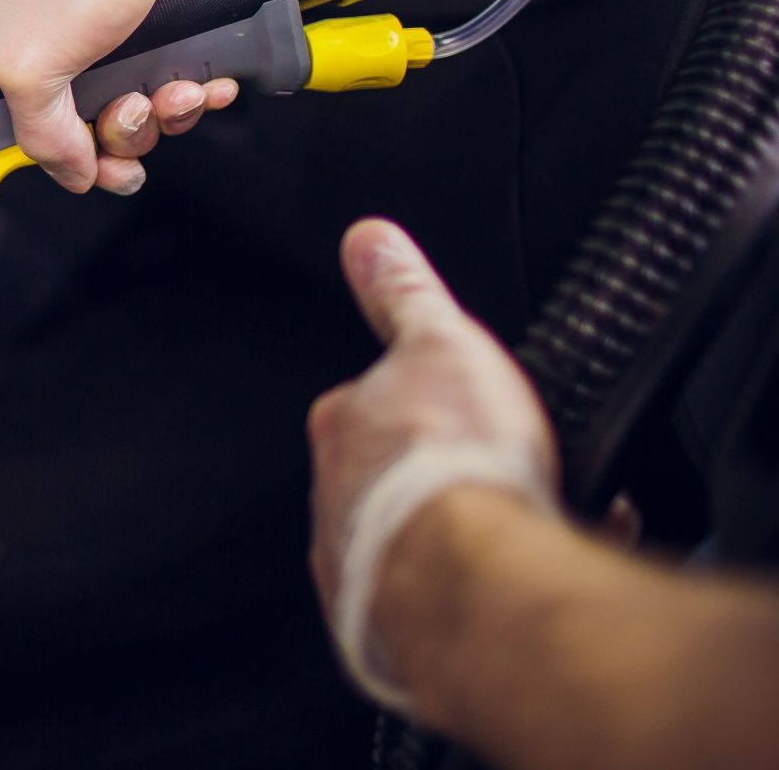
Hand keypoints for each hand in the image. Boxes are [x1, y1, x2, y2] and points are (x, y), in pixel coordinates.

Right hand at [0, 0, 224, 193]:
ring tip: (181, 90)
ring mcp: (104, 29)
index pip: (37, 129)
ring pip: (141, 102)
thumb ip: (42, 135)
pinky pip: (175, 75)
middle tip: (141, 107)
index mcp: (2, 47)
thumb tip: (72, 174)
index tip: (105, 166)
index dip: (78, 153)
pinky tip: (208, 83)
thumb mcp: (29, 70)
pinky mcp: (155, 19)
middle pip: (95, 121)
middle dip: (130, 127)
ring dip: (169, 110)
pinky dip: (195, 87)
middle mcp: (50, 39)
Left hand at [307, 219, 558, 703]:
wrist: (474, 581)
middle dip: (457, 471)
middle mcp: (333, 499)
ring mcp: (359, 567)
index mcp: (341, 427)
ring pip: (422, 538)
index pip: (376, 402)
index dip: (435, 403)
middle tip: (515, 470)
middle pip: (399, 473)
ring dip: (474, 529)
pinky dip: (488, 585)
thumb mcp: (441, 341)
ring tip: (537, 520)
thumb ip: (404, 291)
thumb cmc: (455, 462)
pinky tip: (535, 573)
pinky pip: (444, 600)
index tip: (475, 411)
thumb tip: (367, 239)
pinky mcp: (392, 630)